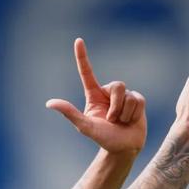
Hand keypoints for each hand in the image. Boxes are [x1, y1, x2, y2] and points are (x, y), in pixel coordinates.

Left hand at [46, 38, 146, 155]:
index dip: (82, 57)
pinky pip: (139, 101)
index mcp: (93, 95)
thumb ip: (70, 113)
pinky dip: (134, 114)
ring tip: (121, 122)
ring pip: (128, 95)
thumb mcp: (85, 126)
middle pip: (117, 85)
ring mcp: (124, 96)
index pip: (87, 73)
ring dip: (125, 113)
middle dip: (116, 106)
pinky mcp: (137, 100)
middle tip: (112, 121)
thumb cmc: (103, 138)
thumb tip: (50, 103)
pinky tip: (131, 121)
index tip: (78, 40)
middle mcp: (108, 93)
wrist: (123, 149)